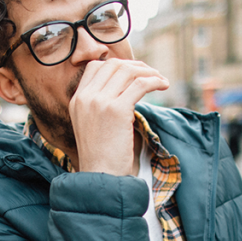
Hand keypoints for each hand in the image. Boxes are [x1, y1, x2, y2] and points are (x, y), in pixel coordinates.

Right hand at [70, 59, 167, 174]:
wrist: (101, 175)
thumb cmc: (102, 155)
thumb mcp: (92, 124)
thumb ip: (101, 104)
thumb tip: (126, 87)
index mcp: (77, 99)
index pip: (95, 67)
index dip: (118, 65)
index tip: (134, 72)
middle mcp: (85, 97)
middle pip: (113, 65)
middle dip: (136, 66)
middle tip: (151, 74)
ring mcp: (99, 102)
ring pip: (128, 72)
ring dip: (149, 72)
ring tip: (161, 80)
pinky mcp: (116, 110)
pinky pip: (140, 84)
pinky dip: (155, 81)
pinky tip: (164, 85)